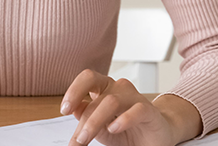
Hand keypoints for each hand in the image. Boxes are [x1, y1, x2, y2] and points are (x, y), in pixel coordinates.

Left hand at [61, 69, 200, 145]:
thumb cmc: (125, 130)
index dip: (74, 90)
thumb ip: (87, 117)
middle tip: (77, 139)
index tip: (64, 109)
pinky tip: (114, 128)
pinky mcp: (149, 110)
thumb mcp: (100, 128)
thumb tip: (75, 109)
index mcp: (104, 89)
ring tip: (87, 139)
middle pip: (97, 94)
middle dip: (84, 119)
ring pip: (112, 101)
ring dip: (95, 122)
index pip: (87, 78)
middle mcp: (118, 88)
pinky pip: (136, 110)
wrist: (152, 138)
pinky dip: (123, 119)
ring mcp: (134, 97)